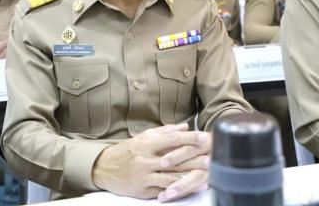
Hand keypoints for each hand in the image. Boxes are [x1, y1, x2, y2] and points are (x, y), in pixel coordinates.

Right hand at [92, 124, 210, 199]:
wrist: (105, 168)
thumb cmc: (129, 150)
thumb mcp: (145, 137)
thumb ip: (166, 131)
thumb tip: (185, 126)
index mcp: (148, 143)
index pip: (172, 139)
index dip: (189, 139)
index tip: (204, 138)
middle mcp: (146, 159)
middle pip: (175, 159)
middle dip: (195, 159)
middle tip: (212, 158)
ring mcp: (145, 176)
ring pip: (171, 177)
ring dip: (190, 176)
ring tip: (207, 175)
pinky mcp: (143, 190)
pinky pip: (163, 190)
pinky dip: (178, 190)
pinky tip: (191, 189)